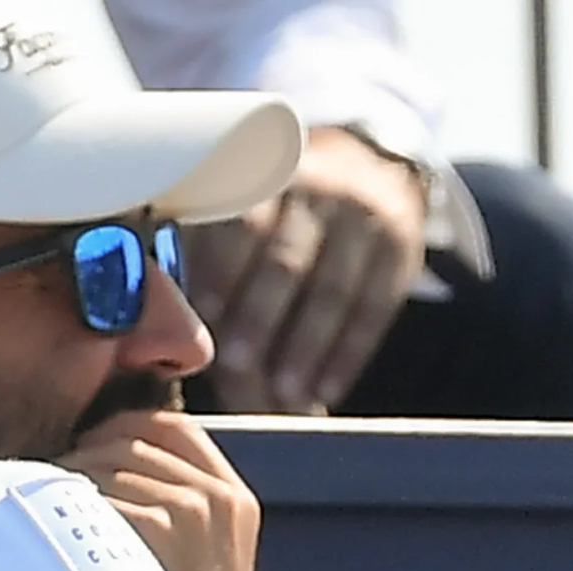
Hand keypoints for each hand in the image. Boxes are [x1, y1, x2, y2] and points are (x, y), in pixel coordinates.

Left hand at [59, 407, 261, 570]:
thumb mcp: (206, 561)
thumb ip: (179, 509)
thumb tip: (111, 466)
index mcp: (235, 498)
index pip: (174, 427)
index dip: (124, 425)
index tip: (90, 445)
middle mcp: (220, 497)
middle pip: (135, 439)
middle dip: (88, 452)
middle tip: (57, 479)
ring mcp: (196, 510)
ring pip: (112, 462)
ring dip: (72, 478)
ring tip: (50, 507)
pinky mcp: (165, 528)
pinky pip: (104, 495)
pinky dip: (75, 506)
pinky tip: (59, 532)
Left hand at [184, 127, 429, 413]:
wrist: (367, 175)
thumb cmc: (281, 216)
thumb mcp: (244, 219)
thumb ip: (212, 266)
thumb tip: (176, 338)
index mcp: (261, 177)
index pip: (239, 223)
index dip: (220, 269)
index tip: (201, 313)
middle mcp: (314, 190)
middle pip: (284, 259)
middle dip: (259, 315)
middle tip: (237, 364)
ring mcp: (360, 218)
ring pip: (331, 288)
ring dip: (305, 346)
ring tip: (285, 393)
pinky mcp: (397, 248)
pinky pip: (372, 308)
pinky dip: (347, 354)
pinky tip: (326, 390)